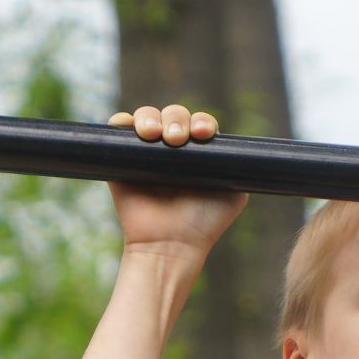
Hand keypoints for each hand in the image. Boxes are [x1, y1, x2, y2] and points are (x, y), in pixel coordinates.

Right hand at [106, 103, 248, 260]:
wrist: (170, 244)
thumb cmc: (203, 224)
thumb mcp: (234, 195)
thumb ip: (239, 169)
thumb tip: (237, 148)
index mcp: (197, 153)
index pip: (199, 123)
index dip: (201, 122)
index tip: (202, 134)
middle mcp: (172, 149)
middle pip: (174, 114)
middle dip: (177, 119)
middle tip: (176, 139)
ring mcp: (145, 152)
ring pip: (147, 116)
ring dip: (151, 118)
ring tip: (155, 136)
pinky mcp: (120, 157)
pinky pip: (119, 126)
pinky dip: (123, 121)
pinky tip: (133, 129)